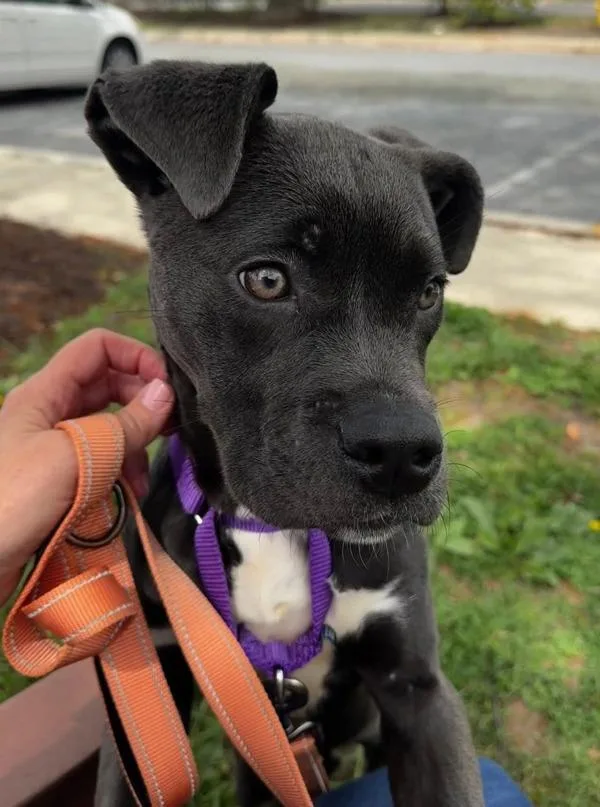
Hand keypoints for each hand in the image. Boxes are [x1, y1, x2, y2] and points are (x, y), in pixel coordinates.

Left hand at [0, 329, 173, 603]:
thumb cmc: (13, 501)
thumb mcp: (76, 457)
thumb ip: (125, 424)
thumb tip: (166, 393)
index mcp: (45, 392)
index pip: (97, 348)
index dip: (135, 356)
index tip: (167, 387)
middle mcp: (50, 413)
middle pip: (107, 386)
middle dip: (142, 403)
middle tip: (170, 430)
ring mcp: (55, 449)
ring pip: (108, 427)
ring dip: (135, 445)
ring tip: (144, 477)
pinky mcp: (61, 482)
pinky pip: (101, 463)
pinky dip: (122, 472)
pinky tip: (131, 494)